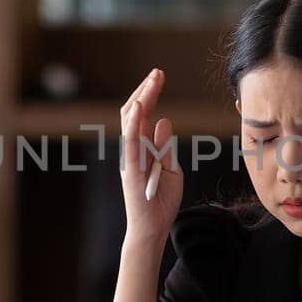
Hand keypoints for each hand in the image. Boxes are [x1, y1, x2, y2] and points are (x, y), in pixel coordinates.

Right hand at [120, 67, 183, 245]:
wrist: (152, 228)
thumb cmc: (161, 201)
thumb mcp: (171, 170)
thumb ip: (165, 147)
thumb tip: (163, 121)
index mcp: (142, 148)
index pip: (143, 115)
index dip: (150, 94)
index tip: (159, 77)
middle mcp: (133, 149)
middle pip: (134, 112)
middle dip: (146, 90)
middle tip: (158, 72)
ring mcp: (130, 157)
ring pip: (130, 121)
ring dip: (142, 99)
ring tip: (152, 81)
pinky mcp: (131, 168)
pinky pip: (131, 141)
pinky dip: (135, 122)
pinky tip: (142, 105)